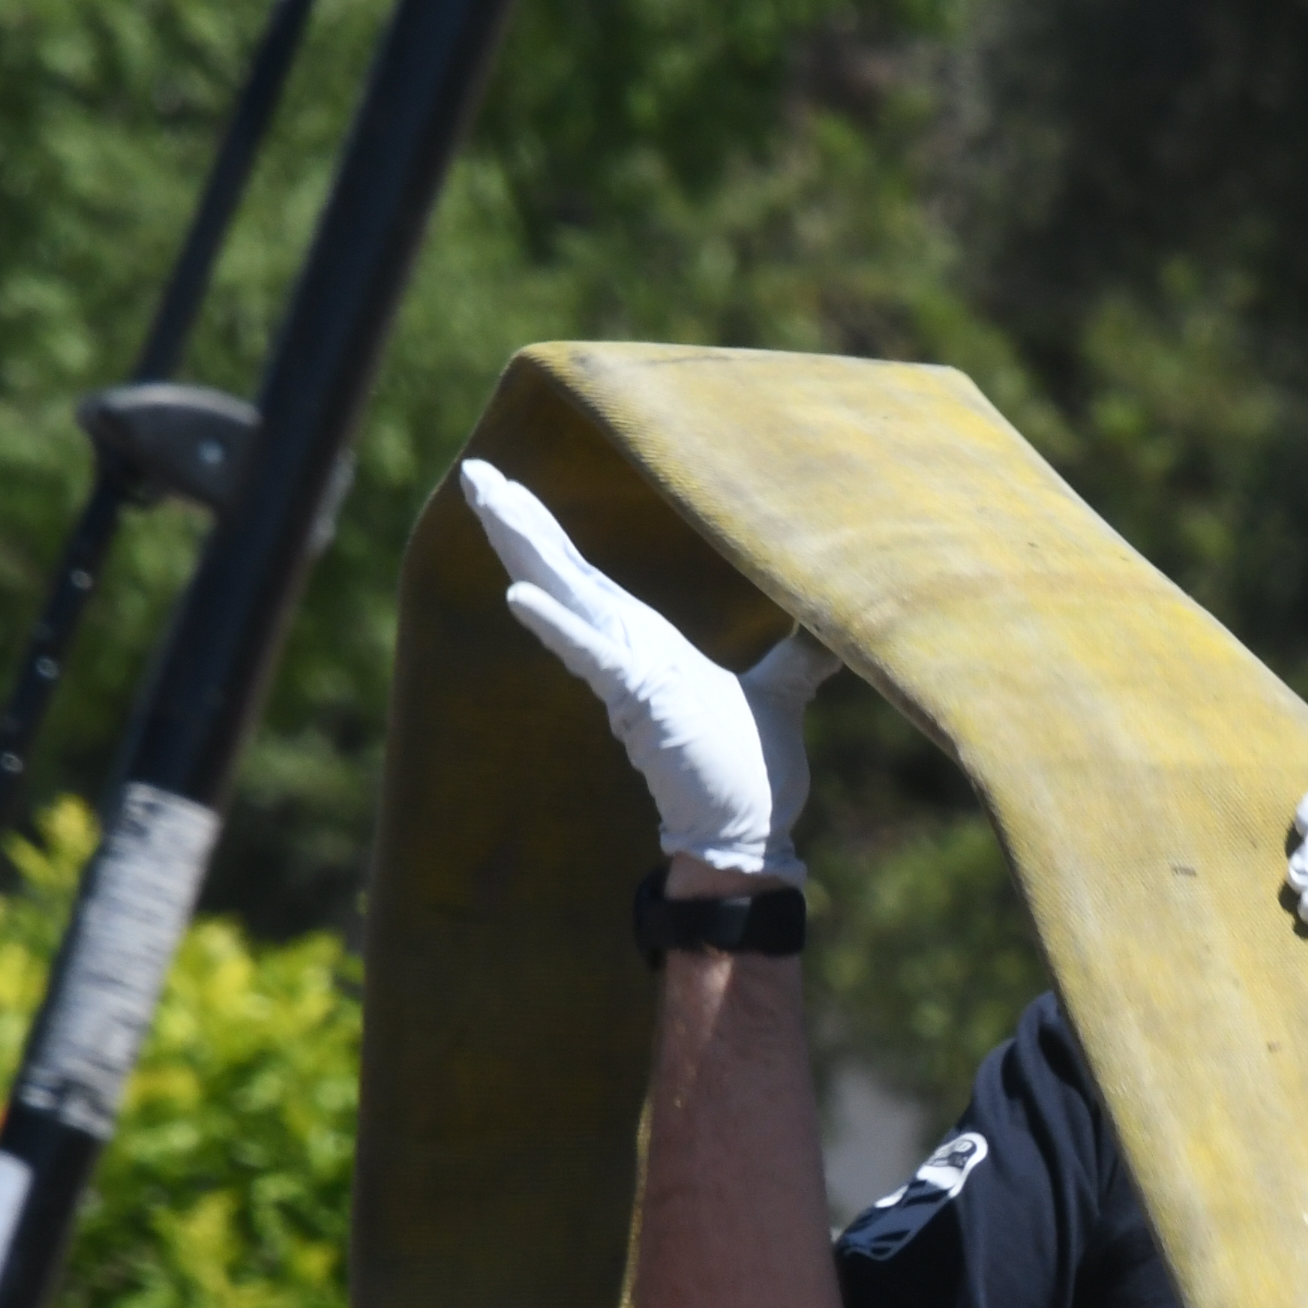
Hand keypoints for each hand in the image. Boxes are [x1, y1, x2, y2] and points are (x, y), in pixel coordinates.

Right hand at [461, 460, 835, 882]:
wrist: (745, 836)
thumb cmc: (749, 770)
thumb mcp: (783, 693)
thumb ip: (798, 659)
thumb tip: (832, 630)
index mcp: (649, 644)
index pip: (590, 577)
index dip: (551, 535)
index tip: (513, 491)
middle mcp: (627, 652)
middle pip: (564, 574)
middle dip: (519, 523)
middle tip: (475, 471)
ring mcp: (628, 677)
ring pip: (568, 599)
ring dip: (526, 552)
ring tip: (486, 500)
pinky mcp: (641, 704)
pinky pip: (594, 659)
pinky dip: (558, 629)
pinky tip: (518, 599)